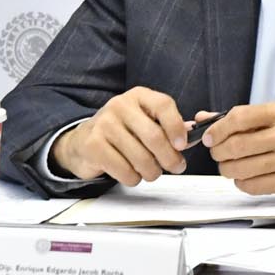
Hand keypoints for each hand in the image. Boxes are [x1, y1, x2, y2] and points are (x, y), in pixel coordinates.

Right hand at [52, 87, 187, 186]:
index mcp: (138, 96)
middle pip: (154, 136)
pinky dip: (133, 178)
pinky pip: (124, 170)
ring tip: (152, 172)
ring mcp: (104, 125)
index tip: (182, 145)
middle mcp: (120, 106)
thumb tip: (192, 136)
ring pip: (141, 158)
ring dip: (152, 172)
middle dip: (170, 158)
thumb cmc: (121, 131)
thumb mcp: (144, 120)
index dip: (176, 127)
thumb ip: (167, 127)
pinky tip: (132, 174)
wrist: (82, 141)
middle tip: (176, 167)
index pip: (163, 105)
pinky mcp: (93, 146)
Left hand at [203, 103, 274, 196]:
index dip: (217, 129)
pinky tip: (247, 175)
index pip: (239, 118)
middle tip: (218, 153)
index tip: (209, 138)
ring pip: (240, 169)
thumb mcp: (271, 117)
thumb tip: (202, 119)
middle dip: (218, 151)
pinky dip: (241, 182)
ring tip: (230, 165)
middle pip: (236, 146)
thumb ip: (237, 118)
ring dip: (226, 168)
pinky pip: (250, 186)